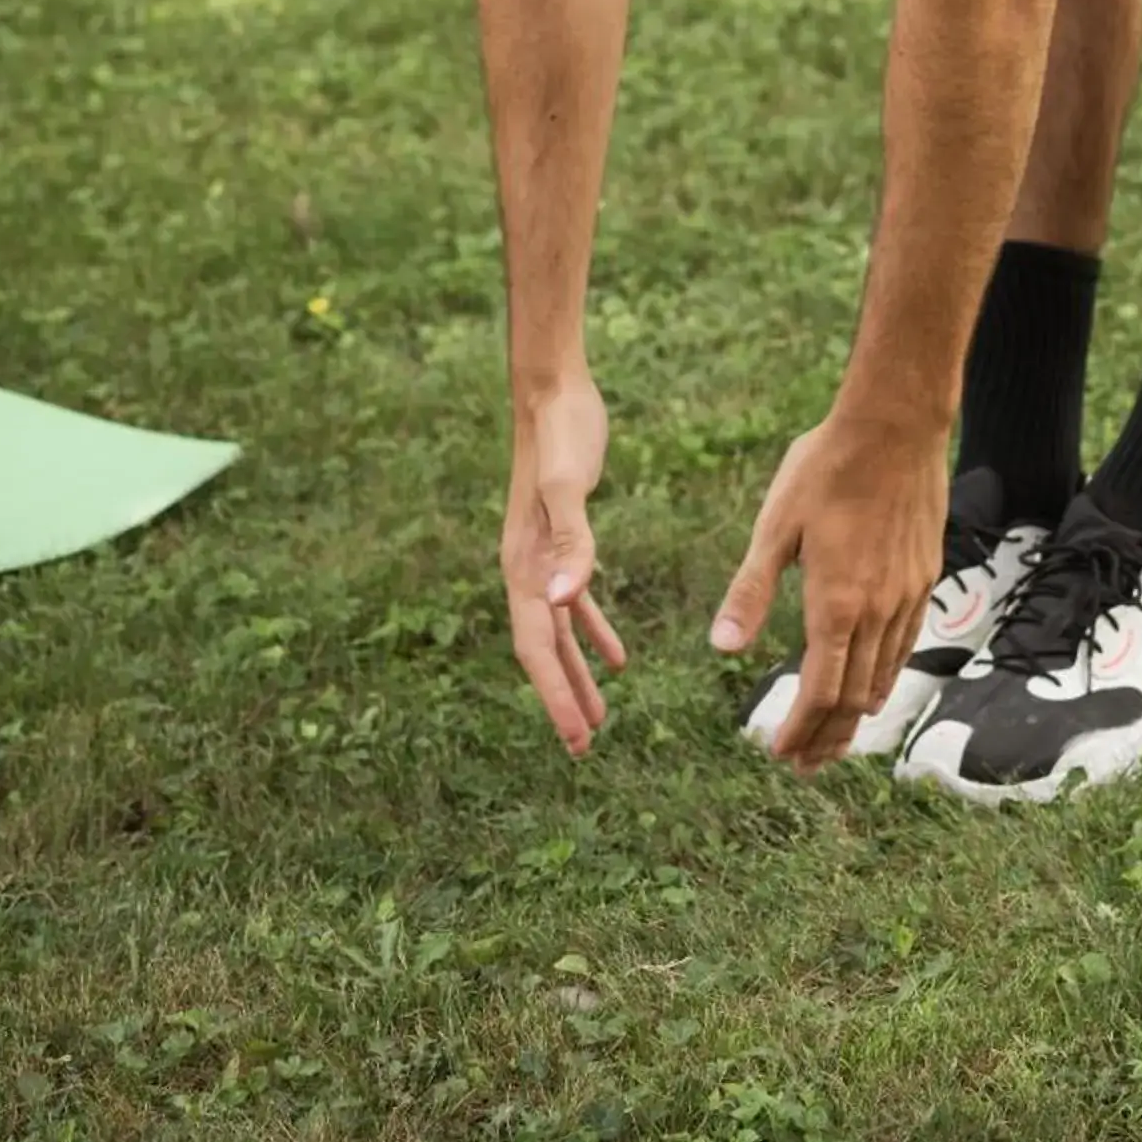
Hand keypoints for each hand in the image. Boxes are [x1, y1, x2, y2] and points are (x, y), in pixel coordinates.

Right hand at [500, 370, 626, 754]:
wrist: (554, 393)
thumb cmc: (560, 435)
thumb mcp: (568, 487)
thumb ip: (571, 541)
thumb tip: (562, 601)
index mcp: (524, 566)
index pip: (535, 646)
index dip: (554, 695)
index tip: (574, 739)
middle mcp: (528, 569)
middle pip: (542, 650)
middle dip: (562, 699)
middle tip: (583, 748)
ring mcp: (544, 557)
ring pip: (559, 633)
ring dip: (576, 675)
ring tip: (599, 720)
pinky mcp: (566, 540)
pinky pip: (576, 602)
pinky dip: (594, 633)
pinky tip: (617, 659)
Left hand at [712, 406, 945, 772]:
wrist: (895, 426)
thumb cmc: (826, 469)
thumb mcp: (776, 527)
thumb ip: (751, 591)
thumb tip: (721, 647)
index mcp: (835, 605)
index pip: (818, 691)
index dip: (800, 730)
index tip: (781, 754)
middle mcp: (876, 612)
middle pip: (854, 698)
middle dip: (827, 737)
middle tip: (805, 764)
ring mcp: (906, 596)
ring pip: (885, 677)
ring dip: (857, 715)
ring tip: (836, 735)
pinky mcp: (925, 577)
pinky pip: (907, 645)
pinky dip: (886, 677)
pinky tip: (876, 680)